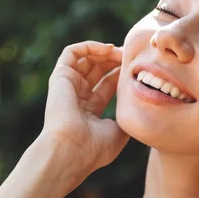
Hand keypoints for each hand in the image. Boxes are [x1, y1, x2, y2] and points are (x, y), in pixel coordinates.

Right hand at [41, 41, 129, 192]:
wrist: (72, 151)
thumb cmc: (95, 148)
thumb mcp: (119, 133)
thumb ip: (126, 117)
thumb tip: (138, 108)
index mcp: (90, 110)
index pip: (107, 84)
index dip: (122, 73)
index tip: (138, 68)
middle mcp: (77, 96)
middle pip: (97, 69)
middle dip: (115, 60)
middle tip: (131, 56)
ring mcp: (67, 86)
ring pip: (85, 59)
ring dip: (104, 52)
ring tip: (121, 52)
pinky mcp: (60, 77)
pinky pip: (71, 53)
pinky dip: (89, 46)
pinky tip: (107, 49)